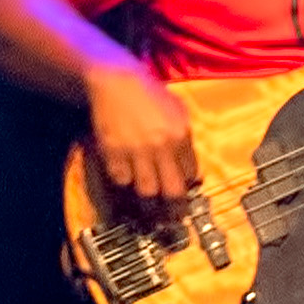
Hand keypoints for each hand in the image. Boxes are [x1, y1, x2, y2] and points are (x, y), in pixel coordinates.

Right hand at [83, 63, 198, 208]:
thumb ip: (186, 141)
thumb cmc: (150, 96)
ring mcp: (135, 152)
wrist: (116, 83)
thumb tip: (191, 170)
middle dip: (175, 209)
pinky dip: (125, 186)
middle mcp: (161, 147)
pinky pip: (122, 181)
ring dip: (149, 205)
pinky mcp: (113, 153)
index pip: (191, 174)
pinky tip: (128, 187)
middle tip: (174, 220)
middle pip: (172, 190)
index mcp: (181, 136)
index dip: (188, 186)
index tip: (185, 194)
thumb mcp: (179, 112)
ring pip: (147, 191)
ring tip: (151, 215)